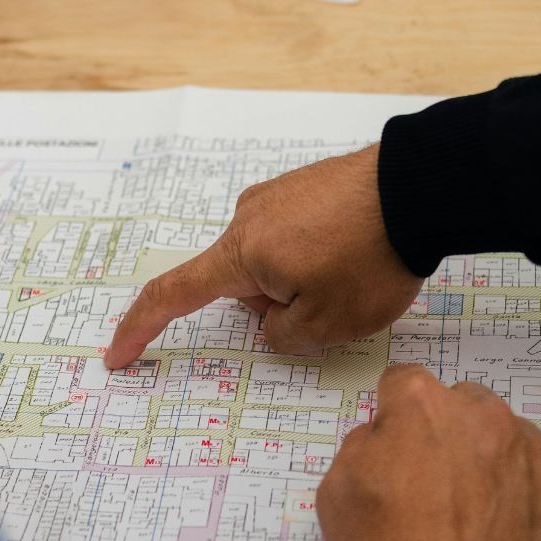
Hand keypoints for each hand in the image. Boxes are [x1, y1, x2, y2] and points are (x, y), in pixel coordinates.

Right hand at [103, 145, 421, 367]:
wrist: (422, 188)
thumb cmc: (371, 258)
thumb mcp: (325, 325)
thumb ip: (281, 336)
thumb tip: (273, 318)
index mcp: (240, 253)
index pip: (174, 296)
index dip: (142, 329)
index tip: (118, 355)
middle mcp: (249, 216)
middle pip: (241, 284)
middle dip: (276, 308)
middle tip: (332, 305)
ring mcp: (279, 195)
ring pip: (274, 263)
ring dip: (304, 282)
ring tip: (356, 273)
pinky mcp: (308, 185)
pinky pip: (299, 237)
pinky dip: (321, 256)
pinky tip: (360, 253)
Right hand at [318, 366, 540, 540]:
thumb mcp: (336, 497)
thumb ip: (361, 446)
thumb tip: (385, 435)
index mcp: (423, 408)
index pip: (406, 384)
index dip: (397, 419)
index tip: (398, 449)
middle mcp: (484, 417)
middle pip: (465, 406)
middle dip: (449, 437)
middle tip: (438, 491)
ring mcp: (536, 453)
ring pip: (514, 436)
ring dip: (498, 462)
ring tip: (482, 520)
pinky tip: (531, 512)